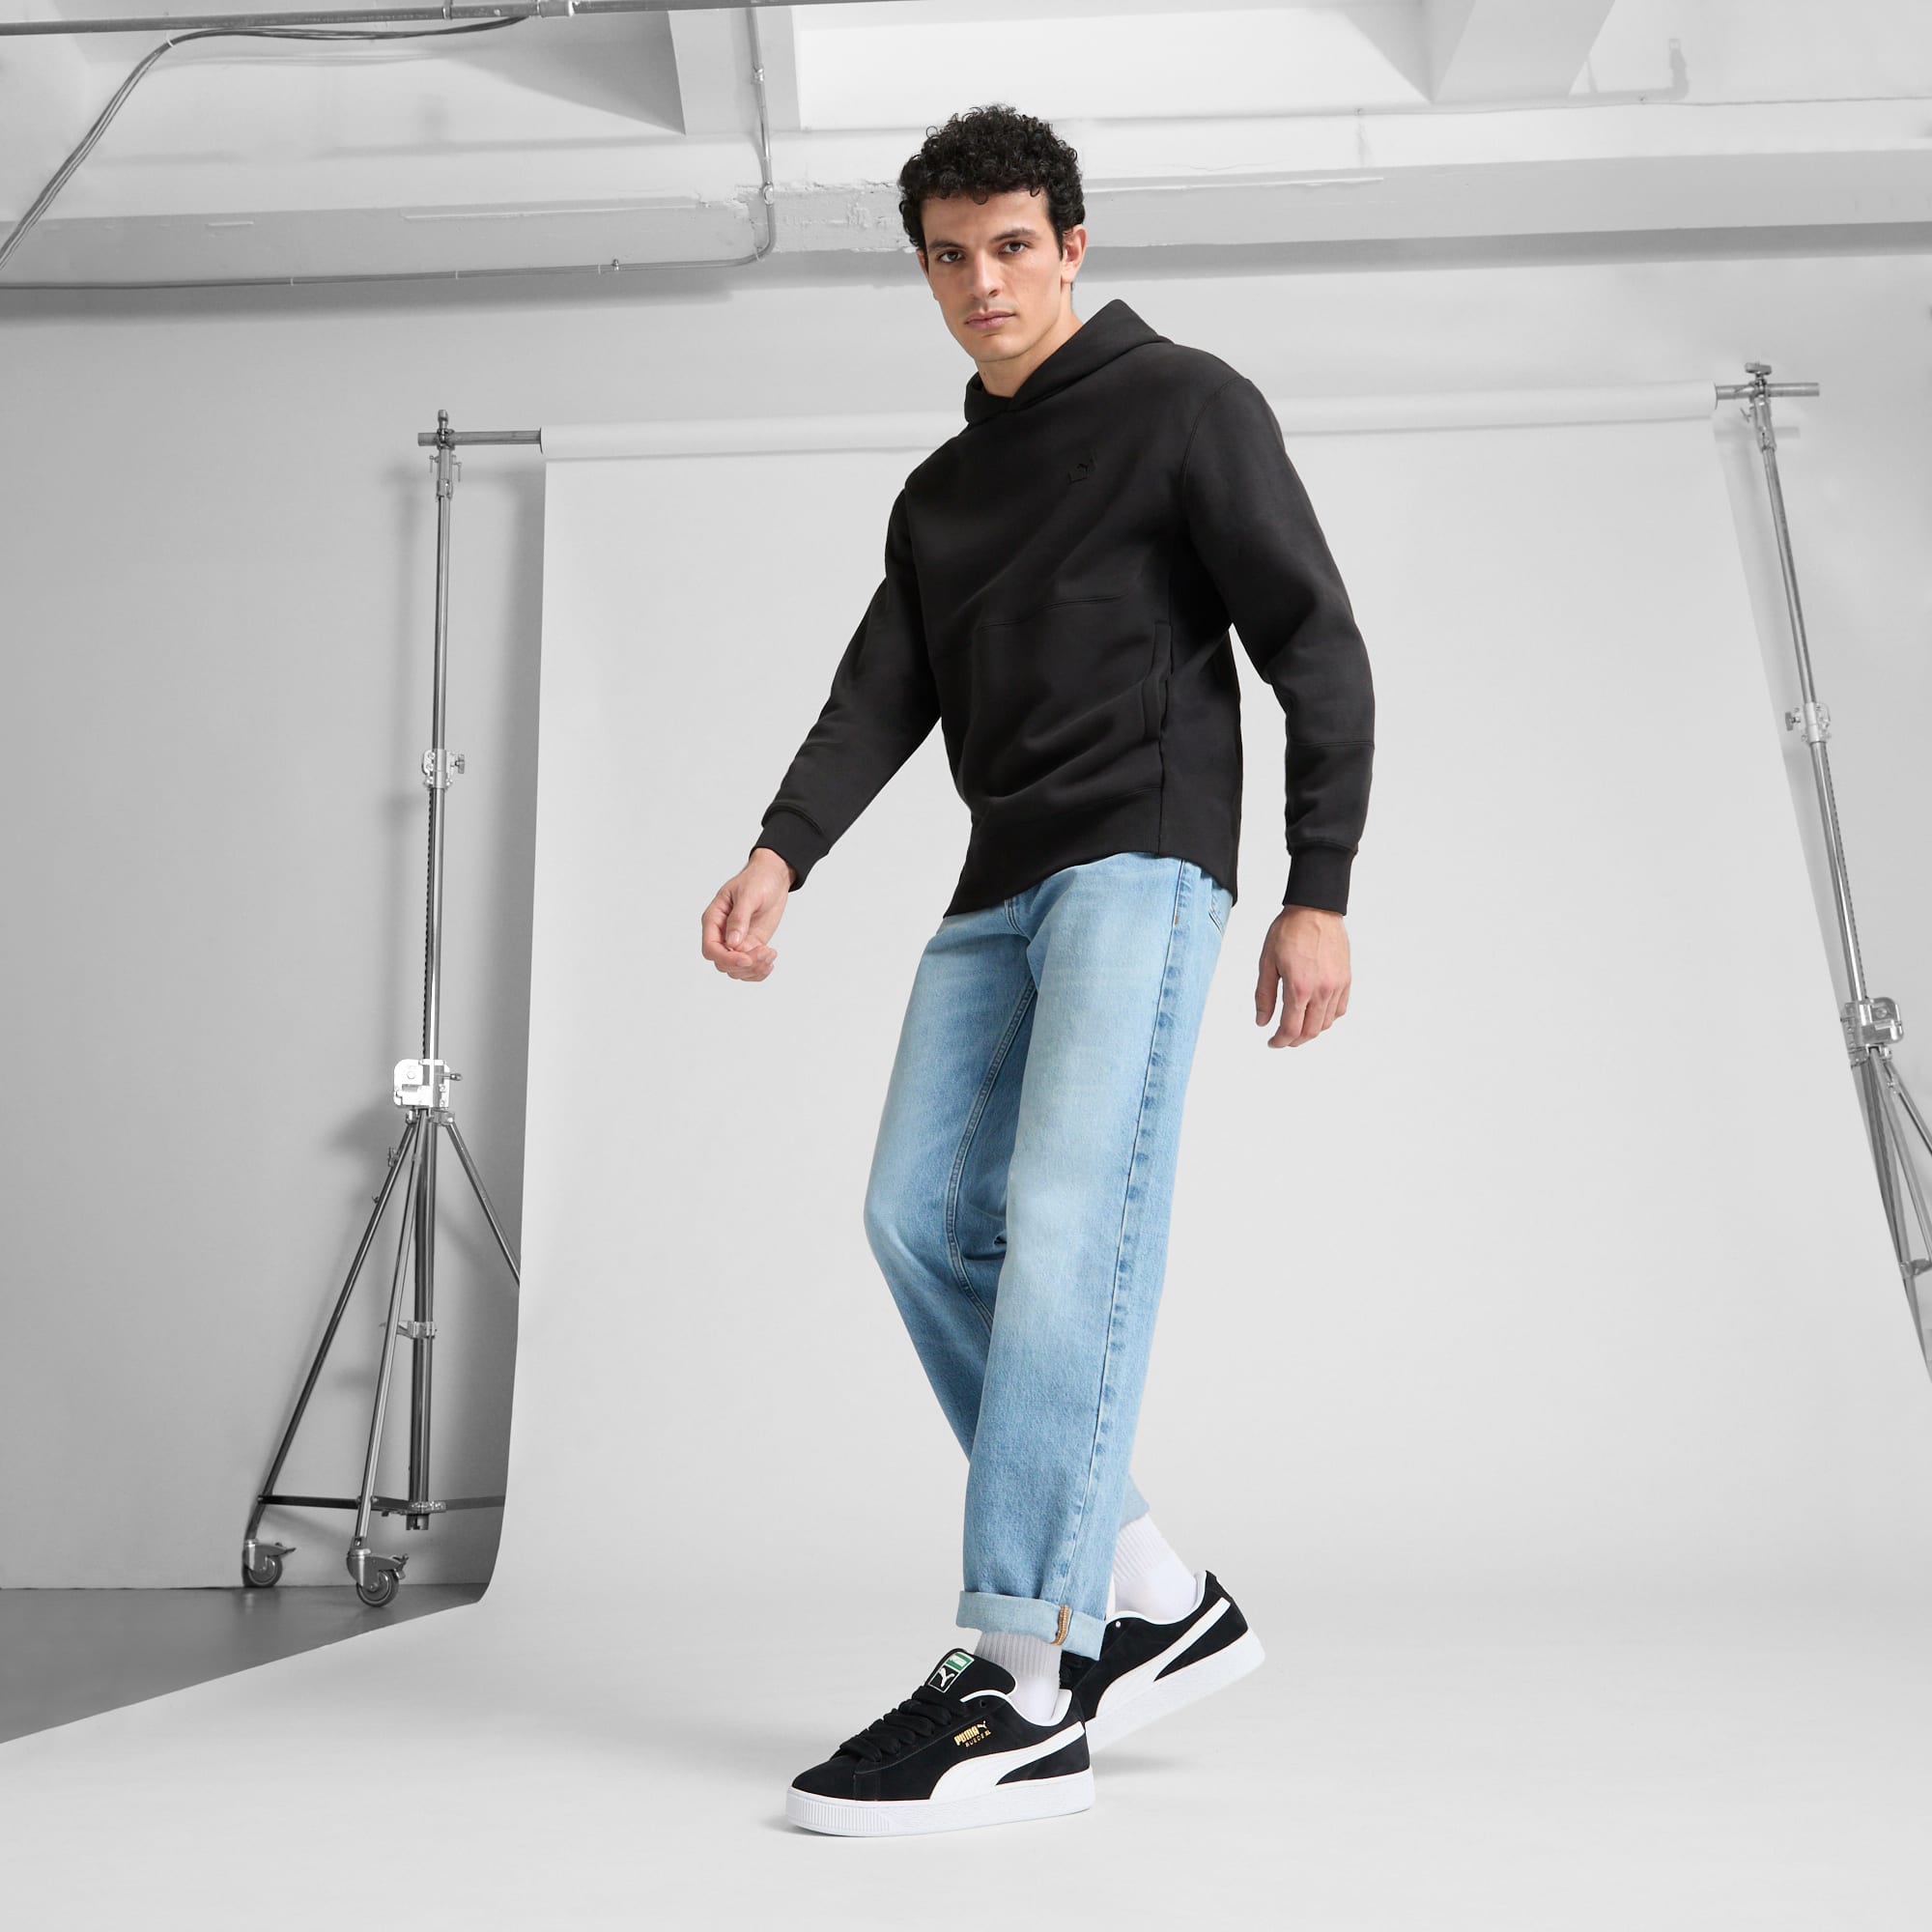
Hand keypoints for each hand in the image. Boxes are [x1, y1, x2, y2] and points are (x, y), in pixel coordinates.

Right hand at [702, 847, 794, 982]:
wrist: (773, 878)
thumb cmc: (757, 880)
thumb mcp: (748, 895)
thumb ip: (739, 918)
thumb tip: (732, 942)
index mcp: (714, 919)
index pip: (710, 948)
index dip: (726, 958)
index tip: (746, 959)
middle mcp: (721, 934)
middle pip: (722, 963)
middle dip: (744, 964)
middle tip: (765, 952)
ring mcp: (736, 942)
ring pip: (736, 970)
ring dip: (754, 969)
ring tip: (770, 953)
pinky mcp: (750, 946)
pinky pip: (749, 968)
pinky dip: (759, 971)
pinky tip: (770, 961)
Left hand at [1255, 904, 1349, 1048]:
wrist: (1315, 909)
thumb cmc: (1289, 931)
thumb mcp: (1267, 962)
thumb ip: (1264, 995)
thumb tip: (1262, 1022)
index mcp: (1299, 988)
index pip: (1291, 1029)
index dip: (1280, 1041)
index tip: (1273, 1042)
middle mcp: (1321, 991)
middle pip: (1310, 1031)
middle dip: (1294, 1040)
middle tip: (1283, 1039)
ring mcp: (1337, 986)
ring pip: (1326, 1023)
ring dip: (1310, 1030)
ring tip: (1297, 1025)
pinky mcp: (1346, 979)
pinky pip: (1340, 1009)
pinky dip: (1327, 1017)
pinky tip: (1316, 1013)